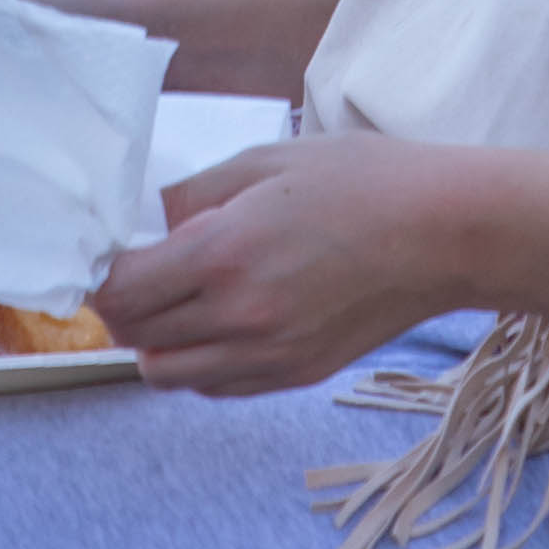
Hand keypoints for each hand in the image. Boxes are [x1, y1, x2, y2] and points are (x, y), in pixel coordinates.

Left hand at [89, 137, 487, 395]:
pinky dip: (199, 364)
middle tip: (136, 275)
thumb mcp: (267, 162)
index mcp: (223, 254)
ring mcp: (269, 355)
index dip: (102, 275)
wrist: (446, 234)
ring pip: (169, 375)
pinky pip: (216, 387)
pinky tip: (218, 324)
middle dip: (122, 308)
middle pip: (135, 338)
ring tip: (177, 302)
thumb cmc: (364, 183)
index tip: (109, 254)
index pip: (120, 291)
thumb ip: (196, 194)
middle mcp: (239, 316)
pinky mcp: (295, 375)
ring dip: (156, 342)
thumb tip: (154, 223)